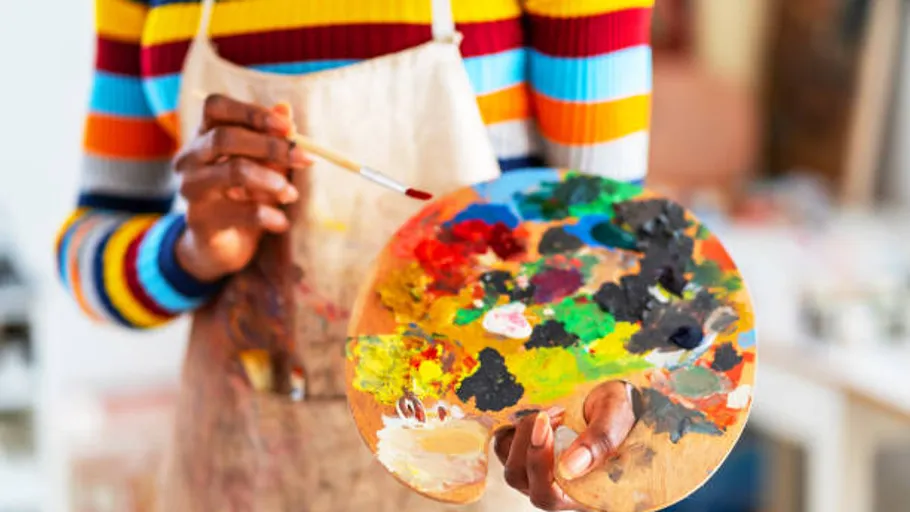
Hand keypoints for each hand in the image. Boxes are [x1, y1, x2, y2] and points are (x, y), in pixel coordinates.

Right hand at [173, 94, 311, 281]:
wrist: (217, 245)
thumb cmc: (242, 196)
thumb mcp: (259, 165)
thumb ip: (270, 139)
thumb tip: (285, 109)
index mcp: (204, 136)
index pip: (216, 107)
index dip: (252, 112)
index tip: (289, 127)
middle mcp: (191, 158)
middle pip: (225, 138)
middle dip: (271, 146)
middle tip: (305, 158)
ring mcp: (192, 189)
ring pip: (234, 171)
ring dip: (272, 181)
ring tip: (292, 194)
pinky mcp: (201, 219)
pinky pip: (241, 212)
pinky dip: (269, 216)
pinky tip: (282, 222)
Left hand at [493, 381, 636, 510]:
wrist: (616, 400)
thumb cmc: (622, 410)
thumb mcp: (617, 417)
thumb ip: (599, 442)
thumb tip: (570, 467)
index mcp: (585, 492)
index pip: (548, 496)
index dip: (539, 464)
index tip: (547, 424)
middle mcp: (560, 490)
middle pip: (521, 480)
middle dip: (528, 442)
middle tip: (551, 414)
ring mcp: (541, 476)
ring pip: (510, 465)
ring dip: (522, 434)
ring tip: (551, 414)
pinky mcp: (527, 457)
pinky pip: (505, 448)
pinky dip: (514, 429)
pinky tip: (542, 417)